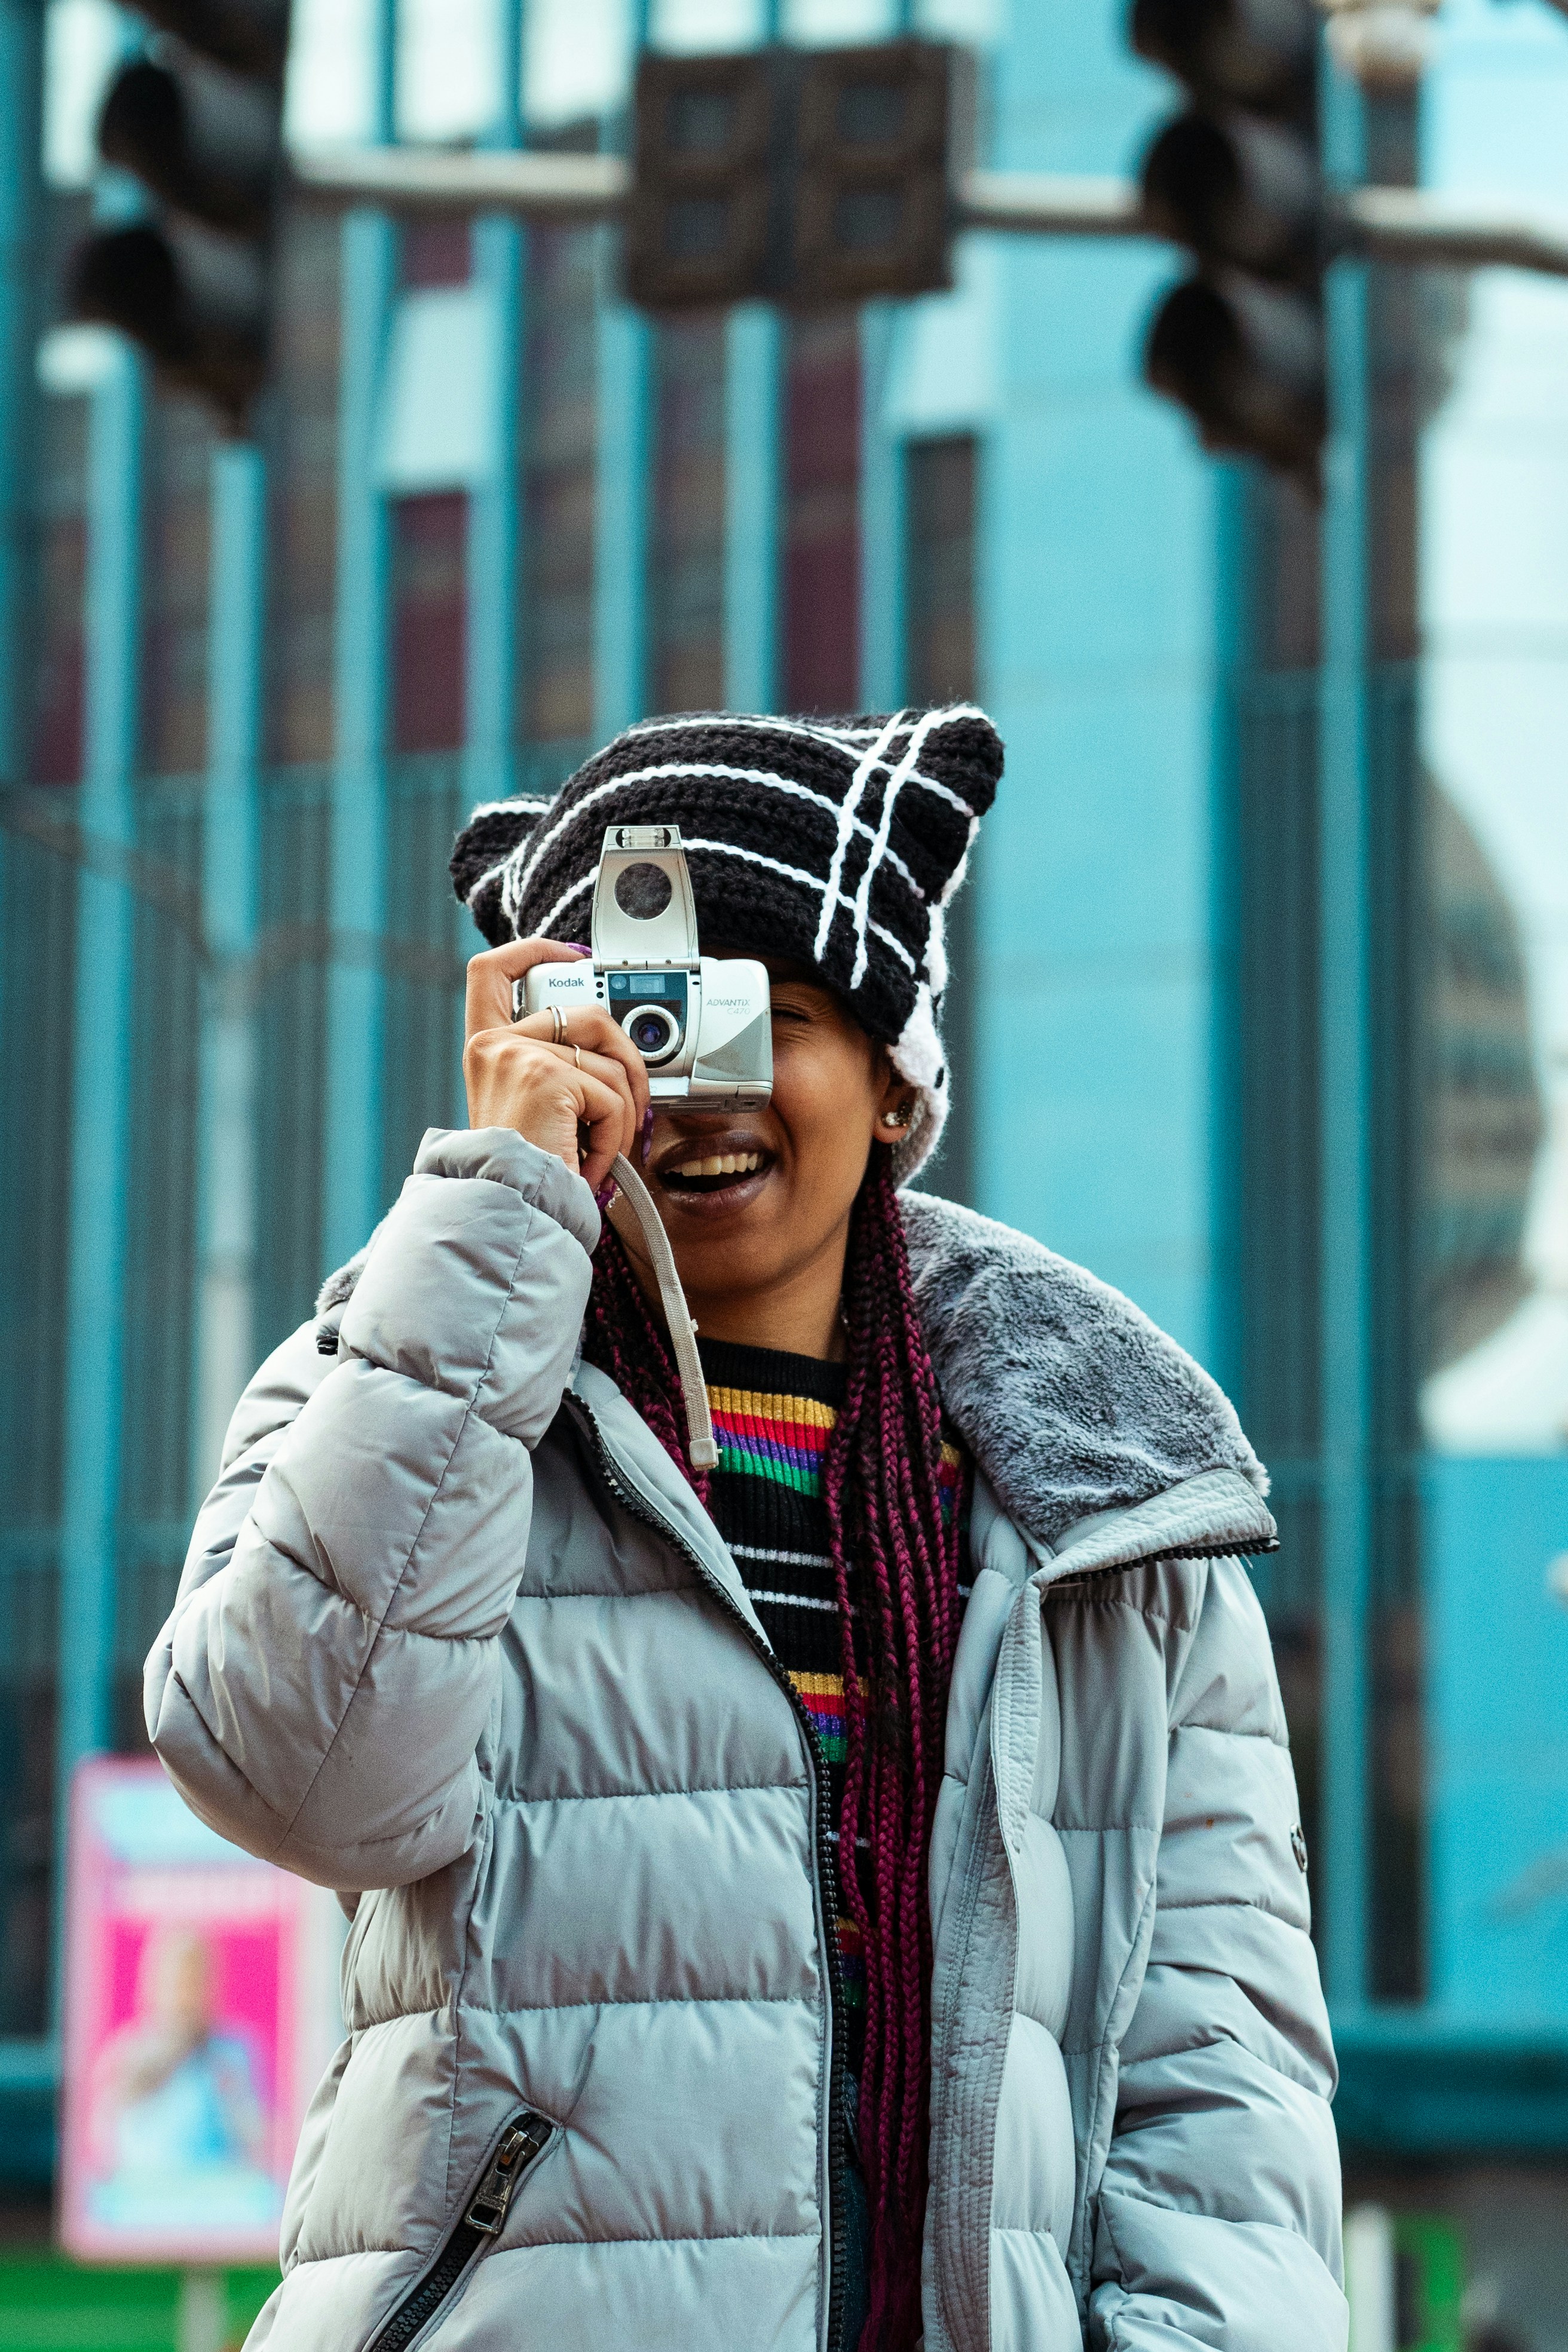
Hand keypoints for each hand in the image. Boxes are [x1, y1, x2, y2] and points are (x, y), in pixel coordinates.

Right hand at [463, 939, 649, 1194]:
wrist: (513, 1213)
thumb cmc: (528, 1176)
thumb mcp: (536, 1111)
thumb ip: (560, 1071)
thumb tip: (622, 1056)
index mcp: (486, 1049)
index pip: (494, 971)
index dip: (535, 950)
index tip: (575, 956)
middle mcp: (493, 1045)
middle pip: (588, 1015)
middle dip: (628, 1060)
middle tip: (632, 1107)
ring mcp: (518, 1055)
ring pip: (610, 1060)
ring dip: (623, 1112)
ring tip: (601, 1151)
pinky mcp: (546, 1077)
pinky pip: (612, 1097)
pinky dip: (615, 1137)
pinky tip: (590, 1163)